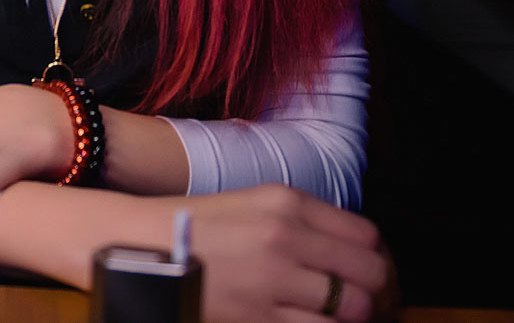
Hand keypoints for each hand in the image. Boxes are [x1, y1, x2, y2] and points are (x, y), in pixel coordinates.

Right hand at [176, 186, 389, 322]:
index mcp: (286, 202)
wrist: (140, 246)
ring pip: (352, 309)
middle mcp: (286, 236)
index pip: (366, 236)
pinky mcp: (259, 316)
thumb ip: (302, 222)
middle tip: (361, 304)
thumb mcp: (252, 204)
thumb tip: (349, 255)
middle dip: (373, 293)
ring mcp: (274, 278)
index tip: (364, 275)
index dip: (373, 260)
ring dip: (350, 318)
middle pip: (370, 274)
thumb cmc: (195, 227)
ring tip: (333, 317)